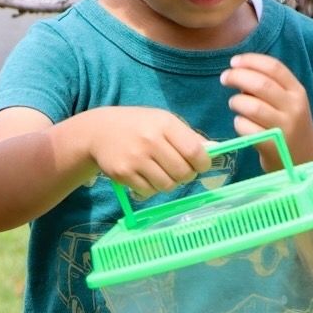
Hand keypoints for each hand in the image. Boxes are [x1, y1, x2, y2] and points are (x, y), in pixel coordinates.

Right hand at [76, 107, 212, 198]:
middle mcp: (150, 140)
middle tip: (180, 170)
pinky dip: (151, 188)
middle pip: (183, 173)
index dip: (203, 164)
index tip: (201, 165)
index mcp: (164, 124)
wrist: (99, 131)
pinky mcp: (123, 174)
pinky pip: (149, 191)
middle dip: (186, 175)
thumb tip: (214, 152)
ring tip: (161, 172)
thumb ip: (188, 136)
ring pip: (167, 185)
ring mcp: (135, 158)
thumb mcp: (163, 121)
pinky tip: (145, 176)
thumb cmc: (139, 126)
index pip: (195, 152)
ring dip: (169, 183)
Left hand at [221, 54, 312, 167]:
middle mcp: (294, 108)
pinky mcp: (272, 145)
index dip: (251, 61)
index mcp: (298, 92)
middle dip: (237, 76)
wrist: (305, 160)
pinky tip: (241, 123)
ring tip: (234, 104)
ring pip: (252, 106)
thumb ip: (271, 86)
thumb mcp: (289, 103)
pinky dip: (238, 122)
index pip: (274, 67)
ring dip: (236, 101)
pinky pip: (246, 128)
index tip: (234, 61)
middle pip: (261, 84)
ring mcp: (283, 127)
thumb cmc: (290, 126)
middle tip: (225, 78)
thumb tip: (241, 72)